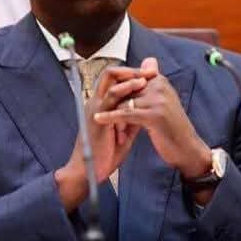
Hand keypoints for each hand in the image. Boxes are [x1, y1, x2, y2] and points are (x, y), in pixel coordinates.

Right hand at [55, 66, 148, 211]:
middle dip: (131, 69)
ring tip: (146, 75)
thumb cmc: (105, 153)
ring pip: (109, 79)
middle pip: (110, 74)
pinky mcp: (97, 116)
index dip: (132, 75)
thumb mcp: (123, 132)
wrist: (89, 171)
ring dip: (129, 75)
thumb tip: (145, 110)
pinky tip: (138, 86)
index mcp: (102, 105)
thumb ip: (132, 118)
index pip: (114, 81)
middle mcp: (97, 101)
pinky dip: (125, 88)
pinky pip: (110, 96)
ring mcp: (96, 107)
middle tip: (149, 70)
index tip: (150, 75)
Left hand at [93, 58, 211, 180]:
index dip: (117, 92)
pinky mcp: (154, 115)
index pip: (128, 78)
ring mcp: (157, 100)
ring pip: (123, 102)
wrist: (187, 149)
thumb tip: (148, 60)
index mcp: (159, 81)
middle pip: (124, 89)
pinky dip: (110, 117)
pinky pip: (126, 114)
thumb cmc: (171, 127)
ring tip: (111, 129)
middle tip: (105, 118)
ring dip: (113, 116)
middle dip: (113, 104)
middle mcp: (159, 86)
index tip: (109, 104)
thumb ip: (150, 84)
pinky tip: (98, 119)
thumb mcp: (160, 101)